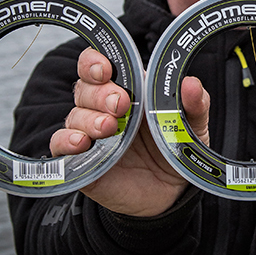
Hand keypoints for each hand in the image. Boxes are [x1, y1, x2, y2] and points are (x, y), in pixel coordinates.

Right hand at [49, 48, 210, 216]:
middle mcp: (102, 107)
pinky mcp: (81, 159)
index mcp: (128, 89)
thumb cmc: (176, 148)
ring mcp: (90, 132)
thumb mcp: (192, 125)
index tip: (107, 69)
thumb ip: (195, 104)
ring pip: (75, 114)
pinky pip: (60, 145)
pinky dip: (66, 140)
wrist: (171, 192)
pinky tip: (82, 143)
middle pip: (85, 87)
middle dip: (101, 93)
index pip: (98, 65)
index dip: (95, 62)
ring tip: (110, 128)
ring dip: (89, 118)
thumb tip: (191, 83)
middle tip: (121, 104)